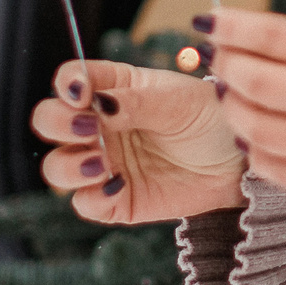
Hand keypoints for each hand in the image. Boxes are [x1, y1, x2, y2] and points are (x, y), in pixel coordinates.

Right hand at [29, 59, 244, 224]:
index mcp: (112, 89)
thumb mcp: (176, 100)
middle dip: (57, 124)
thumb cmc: (210, 118)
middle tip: (88, 128)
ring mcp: (103, 163)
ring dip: (68, 165)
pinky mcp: (115, 200)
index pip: (69, 80)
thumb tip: (97, 104)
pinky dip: (92, 198)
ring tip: (101, 163)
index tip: (82, 93)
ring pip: (56, 167)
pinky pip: (84, 204)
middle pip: (48, 121)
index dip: (67, 84)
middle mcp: (99, 125)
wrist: (237, 163)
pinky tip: (118, 186)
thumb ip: (134, 101)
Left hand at [204, 8, 285, 208]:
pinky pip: (276, 169)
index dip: (233, 28)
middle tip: (218, 60)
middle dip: (227, 67)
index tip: (208, 23)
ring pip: (260, 129)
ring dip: (234, 108)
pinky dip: (254, 148)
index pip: (275, 37)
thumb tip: (234, 38)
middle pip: (259, 84)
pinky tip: (252, 132)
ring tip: (231, 95)